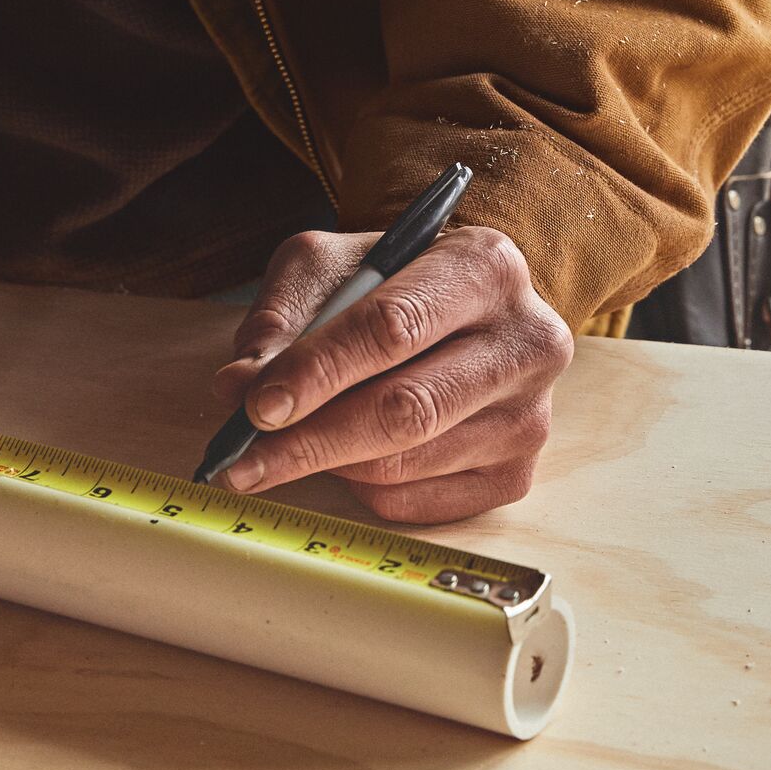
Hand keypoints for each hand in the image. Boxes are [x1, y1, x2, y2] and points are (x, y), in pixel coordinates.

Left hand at [211, 226, 573, 522]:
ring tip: (278, 450)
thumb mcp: (332, 266)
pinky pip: (415, 503)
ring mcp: (529, 417)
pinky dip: (360, 489)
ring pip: (405, 463)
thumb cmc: (390, 283)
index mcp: (486, 267)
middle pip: (406, 409)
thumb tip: (242, 382)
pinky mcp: (514, 475)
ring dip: (326, 464)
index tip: (256, 405)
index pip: (394, 328)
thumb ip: (283, 314)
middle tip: (242, 460)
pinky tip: (344, 457)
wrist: (458, 313)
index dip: (318, 370)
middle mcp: (528, 342)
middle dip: (309, 439)